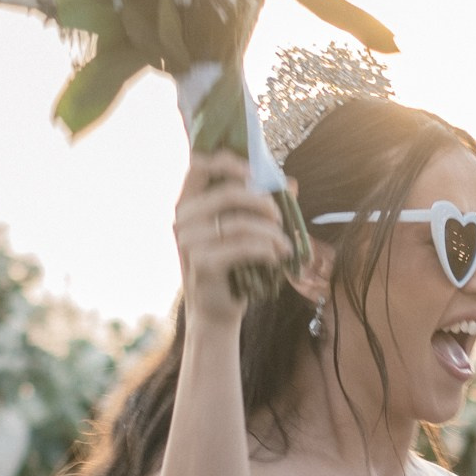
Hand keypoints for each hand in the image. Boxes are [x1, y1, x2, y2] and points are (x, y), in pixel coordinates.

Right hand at [174, 151, 293, 333]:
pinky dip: (267, 249)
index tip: (255, 173)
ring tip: (285, 244)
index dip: (229, 162)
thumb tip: (292, 182)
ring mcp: (189, 241)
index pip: (200, 165)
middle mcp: (183, 219)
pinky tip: (277, 257)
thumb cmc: (230, 268)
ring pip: (240, 222)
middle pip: (229, 192)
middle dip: (263, 202)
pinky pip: (243, 246)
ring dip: (271, 232)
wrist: (215, 313)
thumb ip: (260, 205)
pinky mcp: (202, 263)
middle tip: (280, 217)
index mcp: (187, 203)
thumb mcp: (241, 232)